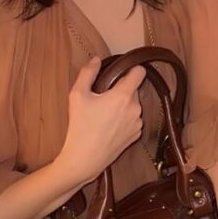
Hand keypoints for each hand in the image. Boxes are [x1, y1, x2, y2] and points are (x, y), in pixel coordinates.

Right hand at [56, 56, 146, 184]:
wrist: (85, 159)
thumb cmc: (80, 126)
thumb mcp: (77, 95)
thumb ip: (88, 73)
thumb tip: (97, 59)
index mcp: (124, 95)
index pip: (140, 72)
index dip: (131, 68)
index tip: (120, 71)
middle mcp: (136, 108)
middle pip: (133, 89)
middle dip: (121, 89)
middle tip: (102, 96)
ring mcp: (137, 123)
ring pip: (133, 105)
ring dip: (123, 105)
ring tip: (104, 113)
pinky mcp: (135, 136)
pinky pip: (133, 119)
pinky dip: (124, 118)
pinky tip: (109, 125)